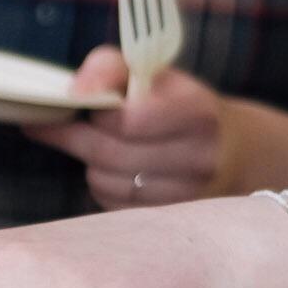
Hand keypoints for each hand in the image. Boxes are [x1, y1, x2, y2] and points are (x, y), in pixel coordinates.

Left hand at [32, 49, 230, 210]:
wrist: (234, 151)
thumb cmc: (181, 105)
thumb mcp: (155, 74)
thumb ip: (111, 67)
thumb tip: (74, 91)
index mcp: (198, 114)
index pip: (129, 121)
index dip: (97, 112)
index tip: (81, 102)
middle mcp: (199, 158)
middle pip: (110, 154)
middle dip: (74, 137)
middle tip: (53, 124)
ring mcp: (187, 196)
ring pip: (105, 182)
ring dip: (89, 163)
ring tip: (95, 145)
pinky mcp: (170, 220)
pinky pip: (111, 205)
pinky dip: (102, 185)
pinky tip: (112, 169)